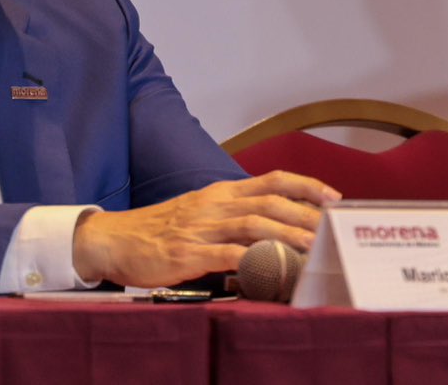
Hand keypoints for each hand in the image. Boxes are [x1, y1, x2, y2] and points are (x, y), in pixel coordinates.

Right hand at [71, 171, 339, 286]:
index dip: (306, 185)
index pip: (273, 180)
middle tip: (332, 226)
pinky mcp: (187, 253)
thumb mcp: (202, 212)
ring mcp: (201, 228)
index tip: (334, 196)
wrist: (114, 239)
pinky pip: (225, 254)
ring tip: (312, 246)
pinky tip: (269, 266)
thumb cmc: (161, 229)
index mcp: (221, 192)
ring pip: (254, 224)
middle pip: (270, 202)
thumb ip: (235, 216)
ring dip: (287, 235)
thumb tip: (274, 228)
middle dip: (306, 213)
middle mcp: (216, 204)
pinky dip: (250, 259)